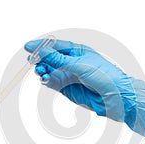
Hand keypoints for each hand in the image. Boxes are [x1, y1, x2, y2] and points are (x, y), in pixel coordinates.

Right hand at [25, 39, 144, 140]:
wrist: (116, 98)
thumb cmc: (105, 76)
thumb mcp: (81, 65)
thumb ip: (60, 60)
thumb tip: (43, 51)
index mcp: (77, 51)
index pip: (55, 45)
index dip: (41, 45)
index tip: (28, 47)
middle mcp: (71, 62)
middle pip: (50, 58)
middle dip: (40, 59)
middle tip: (34, 62)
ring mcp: (68, 76)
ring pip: (49, 70)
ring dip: (42, 70)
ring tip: (41, 72)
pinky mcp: (67, 88)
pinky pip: (52, 82)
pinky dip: (46, 81)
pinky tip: (45, 79)